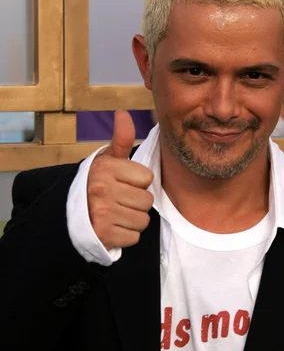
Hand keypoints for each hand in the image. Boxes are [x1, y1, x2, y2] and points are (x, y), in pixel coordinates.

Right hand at [87, 110, 153, 249]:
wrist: (68, 213)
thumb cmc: (95, 183)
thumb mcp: (106, 160)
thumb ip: (120, 139)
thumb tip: (123, 113)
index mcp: (106, 169)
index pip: (147, 178)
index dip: (138, 181)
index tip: (123, 182)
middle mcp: (102, 189)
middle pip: (147, 200)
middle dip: (137, 202)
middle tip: (120, 200)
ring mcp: (102, 213)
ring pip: (143, 220)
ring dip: (133, 220)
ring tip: (117, 214)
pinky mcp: (104, 235)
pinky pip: (134, 237)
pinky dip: (126, 235)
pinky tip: (114, 227)